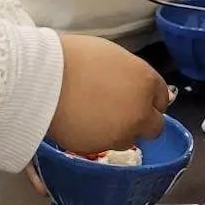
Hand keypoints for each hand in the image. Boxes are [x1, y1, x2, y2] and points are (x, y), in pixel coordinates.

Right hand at [46, 35, 168, 155]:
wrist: (42, 76)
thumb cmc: (71, 56)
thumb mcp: (110, 55)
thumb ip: (128, 74)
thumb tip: (131, 84)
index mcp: (145, 81)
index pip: (162, 98)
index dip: (148, 98)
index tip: (136, 98)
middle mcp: (140, 111)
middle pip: (154, 126)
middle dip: (140, 121)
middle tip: (118, 112)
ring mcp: (120, 133)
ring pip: (128, 139)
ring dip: (118, 131)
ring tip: (93, 116)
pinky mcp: (98, 148)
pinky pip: (102, 145)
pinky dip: (95, 137)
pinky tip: (80, 122)